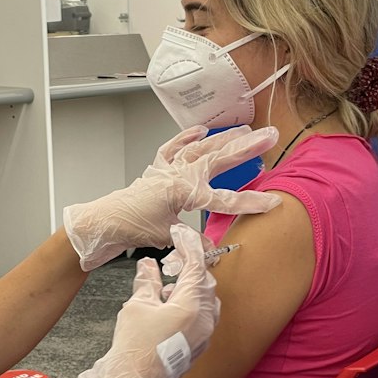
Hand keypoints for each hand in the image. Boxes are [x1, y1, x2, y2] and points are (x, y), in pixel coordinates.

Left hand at [63, 125, 280, 269]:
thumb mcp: (168, 237)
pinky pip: (174, 148)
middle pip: (219, 159)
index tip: (273, 202)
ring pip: (201, 147)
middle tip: (270, 135)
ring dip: (224, 138)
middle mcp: (178, 174)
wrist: (104, 221)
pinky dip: (186, 137)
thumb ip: (193, 239)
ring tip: (246, 129)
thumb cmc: (132, 227)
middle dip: (247, 147)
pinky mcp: (157, 168)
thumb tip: (214, 247)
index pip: (225, 199)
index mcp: (184, 191)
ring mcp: (168, 168)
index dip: (251, 202)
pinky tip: (200, 130)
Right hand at [75, 223, 219, 377]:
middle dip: (190, 268)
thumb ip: (146, 282)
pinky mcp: (199, 346)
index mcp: (192, 305)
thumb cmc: (135, 348)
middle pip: (206, 282)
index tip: (181, 232)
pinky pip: (204, 316)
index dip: (188, 245)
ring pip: (207, 300)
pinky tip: (169, 306)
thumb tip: (148, 266)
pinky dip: (191, 305)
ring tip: (166, 288)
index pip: (196, 265)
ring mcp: (205, 334)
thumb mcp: (137, 306)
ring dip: (190, 288)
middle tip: (171, 261)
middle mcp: (206, 319)